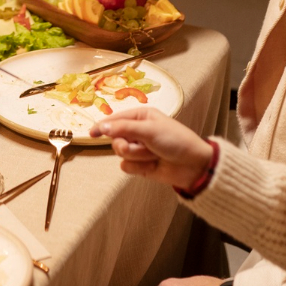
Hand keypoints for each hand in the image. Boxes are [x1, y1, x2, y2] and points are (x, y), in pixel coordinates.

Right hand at [89, 106, 213, 189]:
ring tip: (154, 155)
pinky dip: (139, 167)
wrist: (193, 166)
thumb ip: (124, 128)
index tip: (92, 133)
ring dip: (137, 156)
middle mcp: (138, 132)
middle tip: (140, 146)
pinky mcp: (140, 165)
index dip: (103, 125)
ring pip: (121, 154)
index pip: (115, 119)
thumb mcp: (149, 130)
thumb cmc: (175, 141)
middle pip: (116, 138)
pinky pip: (127, 167)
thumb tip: (102, 126)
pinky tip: (153, 166)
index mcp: (141, 117)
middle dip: (127, 144)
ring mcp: (139, 149)